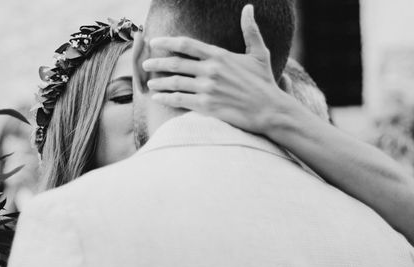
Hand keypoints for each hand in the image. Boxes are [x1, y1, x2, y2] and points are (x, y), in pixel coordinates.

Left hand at [142, 4, 292, 134]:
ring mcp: (207, 88)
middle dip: (157, 62)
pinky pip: (179, 100)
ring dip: (159, 82)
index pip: (187, 45)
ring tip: (150, 83)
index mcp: (219, 55)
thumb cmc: (263, 82)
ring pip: (175, 82)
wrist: (269, 110)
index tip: (154, 42)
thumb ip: (250, 30)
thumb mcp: (259, 53)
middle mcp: (211, 70)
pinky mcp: (206, 106)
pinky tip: (157, 98)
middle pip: (176, 63)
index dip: (167, 42)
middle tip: (145, 64)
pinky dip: (166, 98)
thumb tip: (249, 7)